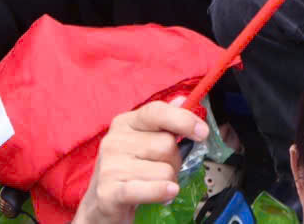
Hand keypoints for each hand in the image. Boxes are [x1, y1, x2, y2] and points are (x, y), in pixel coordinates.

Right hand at [79, 99, 209, 223]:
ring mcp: (110, 166)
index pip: (157, 112)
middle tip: (163, 171)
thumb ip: (163, 122)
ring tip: (154, 186)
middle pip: (166, 145)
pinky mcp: (109, 192)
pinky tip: (167, 193)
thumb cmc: (127, 171)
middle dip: (174, 162)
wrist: (101, 204)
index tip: (202, 132)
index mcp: (125, 123)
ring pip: (164, 171)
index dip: (183, 120)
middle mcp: (114, 140)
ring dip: (167, 182)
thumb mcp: (142, 142)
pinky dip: (162, 191)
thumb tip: (181, 100)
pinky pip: (149, 188)